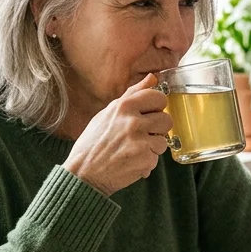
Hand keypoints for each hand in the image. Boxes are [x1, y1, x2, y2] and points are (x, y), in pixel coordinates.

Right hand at [63, 74, 171, 195]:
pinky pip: (157, 157)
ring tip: (133, 149)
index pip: (158, 97)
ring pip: (163, 140)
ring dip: (152, 147)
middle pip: (166, 119)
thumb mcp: (107, 113)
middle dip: (157, 129)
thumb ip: (132, 95)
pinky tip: (131, 161)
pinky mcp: (145, 160)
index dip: (156, 107)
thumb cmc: (93, 143)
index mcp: (124, 106)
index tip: (149, 114)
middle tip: (140, 135)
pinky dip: (146, 161)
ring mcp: (141, 141)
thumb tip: (153, 77)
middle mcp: (133, 122)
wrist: (83, 174)